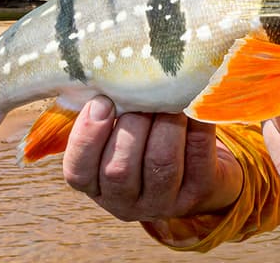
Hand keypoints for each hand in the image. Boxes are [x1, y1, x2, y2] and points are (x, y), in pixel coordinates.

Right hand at [62, 96, 243, 221]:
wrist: (200, 170)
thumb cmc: (148, 141)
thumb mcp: (118, 134)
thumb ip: (105, 114)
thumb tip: (102, 76)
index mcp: (98, 187)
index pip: (78, 172)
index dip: (87, 136)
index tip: (102, 102)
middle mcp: (127, 203)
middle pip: (120, 169)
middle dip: (131, 125)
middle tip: (142, 96)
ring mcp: (165, 202)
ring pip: (161, 162)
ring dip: (165, 122)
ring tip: (169, 97)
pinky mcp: (200, 191)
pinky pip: (197, 152)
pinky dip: (195, 122)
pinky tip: (194, 103)